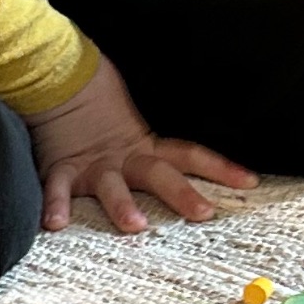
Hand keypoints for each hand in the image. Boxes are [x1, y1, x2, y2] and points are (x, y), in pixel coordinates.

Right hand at [27, 54, 257, 234]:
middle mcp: (123, 159)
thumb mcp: (131, 126)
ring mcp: (92, 165)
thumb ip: (153, 146)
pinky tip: (54, 224)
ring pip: (111, 186)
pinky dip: (54, 204)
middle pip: (159, 176)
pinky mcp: (60, 167)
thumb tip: (195, 161)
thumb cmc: (96, 105)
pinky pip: (56, 188)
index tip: (249, 182)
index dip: (220, 168)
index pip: (190, 155)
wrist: (56, 77)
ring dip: (123, 206)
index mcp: (145, 147)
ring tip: (135, 226)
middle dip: (182, 194)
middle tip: (203, 213)